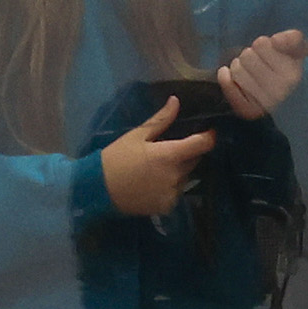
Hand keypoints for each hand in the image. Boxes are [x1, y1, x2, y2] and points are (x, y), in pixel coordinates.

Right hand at [100, 96, 215, 220]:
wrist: (98, 189)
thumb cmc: (116, 158)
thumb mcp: (137, 135)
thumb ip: (160, 120)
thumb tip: (176, 101)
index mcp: (169, 155)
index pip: (202, 145)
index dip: (209, 137)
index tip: (208, 132)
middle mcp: (175, 176)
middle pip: (193, 161)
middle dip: (187, 153)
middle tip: (168, 149)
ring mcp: (172, 194)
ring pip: (185, 177)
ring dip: (178, 171)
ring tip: (156, 168)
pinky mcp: (167, 207)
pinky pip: (176, 192)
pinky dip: (170, 186)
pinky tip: (153, 183)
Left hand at [213, 27, 307, 120]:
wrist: (282, 99)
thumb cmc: (284, 68)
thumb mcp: (293, 50)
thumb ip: (292, 39)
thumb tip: (276, 40)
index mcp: (293, 74)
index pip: (262, 44)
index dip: (262, 44)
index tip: (267, 50)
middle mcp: (280, 91)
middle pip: (247, 55)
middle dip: (249, 55)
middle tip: (255, 62)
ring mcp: (264, 104)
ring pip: (237, 70)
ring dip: (238, 66)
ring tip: (247, 71)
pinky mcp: (248, 111)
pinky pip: (229, 88)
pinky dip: (225, 79)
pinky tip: (228, 75)